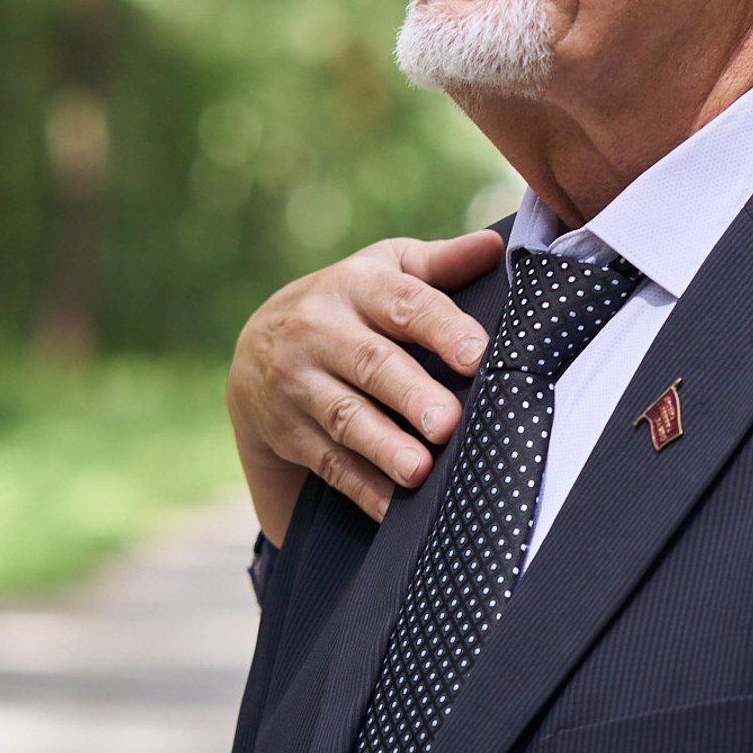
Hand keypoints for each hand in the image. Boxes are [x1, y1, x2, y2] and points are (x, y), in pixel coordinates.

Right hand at [227, 229, 504, 540]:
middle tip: (448, 422)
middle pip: (372, 364)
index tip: (478, 356)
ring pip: (345, 418)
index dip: (442, 329)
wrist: (258, 350)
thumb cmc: (350, 307)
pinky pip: (327, 462)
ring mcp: (298, 385)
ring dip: (384, 447)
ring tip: (420, 469)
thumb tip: (494, 244)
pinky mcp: (289, 432)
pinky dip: (361, 487)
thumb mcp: (384, 271)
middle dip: (411, 394)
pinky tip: (392, 507)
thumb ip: (439, 265)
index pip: (404, 304)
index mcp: (356, 287)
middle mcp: (320, 332)